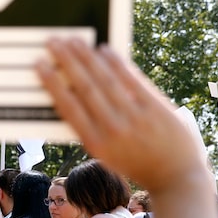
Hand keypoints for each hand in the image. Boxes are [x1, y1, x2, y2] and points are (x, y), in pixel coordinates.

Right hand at [36, 38, 205, 191]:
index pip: (68, 106)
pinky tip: (104, 50)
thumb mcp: (104, 155)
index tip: (40, 65)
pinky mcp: (156, 108)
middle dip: (66, 61)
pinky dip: (116, 63)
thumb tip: (69, 96)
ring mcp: (136, 118)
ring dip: (87, 57)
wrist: (177, 177)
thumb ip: (88, 129)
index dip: (52, 83)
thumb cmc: (136, 163)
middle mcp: (113, 129)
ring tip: (73, 40)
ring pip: (105, 80)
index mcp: (95, 143)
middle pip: (84, 87)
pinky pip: (132, 80)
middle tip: (53, 43)